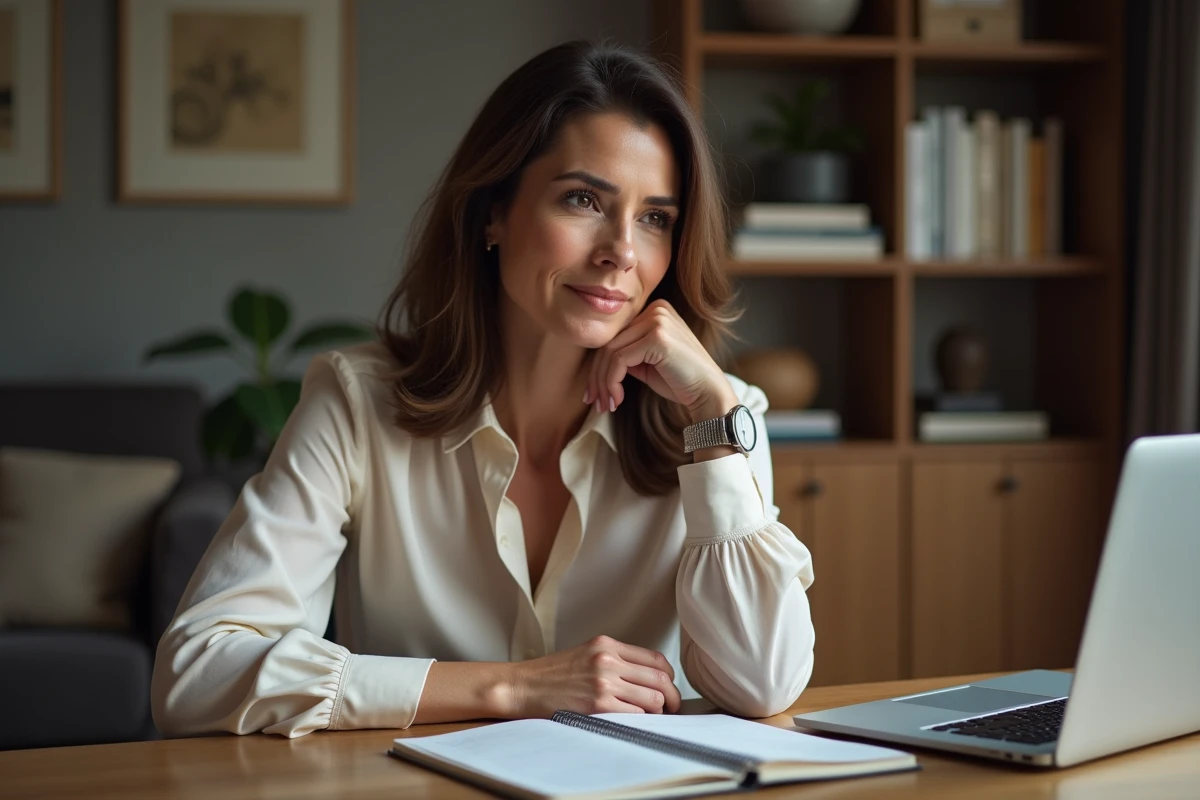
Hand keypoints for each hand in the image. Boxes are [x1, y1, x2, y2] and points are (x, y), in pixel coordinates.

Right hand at [503, 635, 681, 717]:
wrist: (522, 686)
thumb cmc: (551, 675)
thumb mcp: (585, 654)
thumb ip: (614, 660)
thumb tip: (646, 679)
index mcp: (606, 644)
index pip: (655, 659)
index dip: (669, 677)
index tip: (669, 688)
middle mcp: (607, 659)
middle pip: (660, 678)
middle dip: (672, 697)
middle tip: (672, 708)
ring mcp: (603, 681)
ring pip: (653, 698)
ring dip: (658, 711)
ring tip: (651, 717)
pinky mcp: (597, 704)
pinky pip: (635, 714)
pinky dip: (640, 720)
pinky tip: (633, 722)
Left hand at [584, 300, 737, 422]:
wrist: (709, 393)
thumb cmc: (680, 381)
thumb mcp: (647, 363)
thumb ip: (626, 354)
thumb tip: (595, 364)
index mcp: (655, 311)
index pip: (615, 336)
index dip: (599, 366)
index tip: (595, 392)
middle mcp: (656, 310)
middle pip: (609, 343)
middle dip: (597, 376)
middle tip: (595, 402)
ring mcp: (657, 321)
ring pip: (610, 352)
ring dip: (603, 383)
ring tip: (606, 404)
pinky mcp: (657, 337)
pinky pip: (619, 360)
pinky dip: (612, 382)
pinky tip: (617, 399)